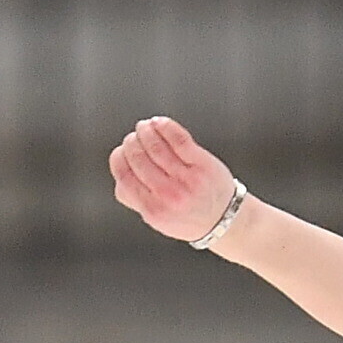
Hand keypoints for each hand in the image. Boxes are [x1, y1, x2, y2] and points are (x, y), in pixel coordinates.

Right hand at [109, 116, 240, 244]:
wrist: (223, 219)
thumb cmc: (187, 215)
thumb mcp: (156, 218)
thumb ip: (135, 198)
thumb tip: (120, 167)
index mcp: (153, 210)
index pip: (124, 175)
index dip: (119, 158)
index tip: (121, 151)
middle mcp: (169, 196)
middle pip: (138, 157)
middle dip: (132, 142)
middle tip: (133, 137)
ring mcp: (187, 179)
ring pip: (156, 145)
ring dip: (146, 130)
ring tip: (144, 127)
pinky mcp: (202, 164)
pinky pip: (178, 138)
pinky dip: (164, 126)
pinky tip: (159, 123)